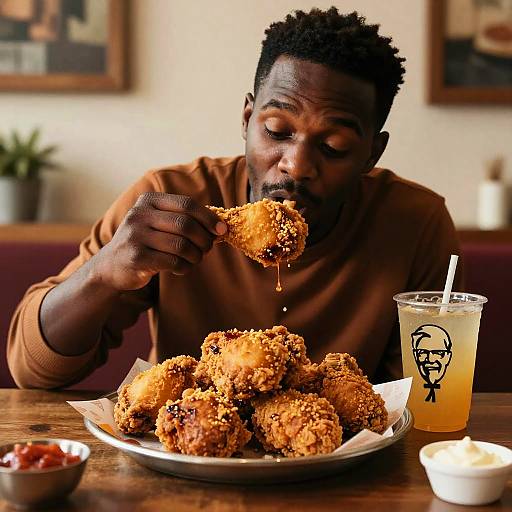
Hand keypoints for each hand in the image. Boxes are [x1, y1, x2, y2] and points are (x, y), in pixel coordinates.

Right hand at [92, 192, 226, 290]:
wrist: (111, 266)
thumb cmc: (146, 242)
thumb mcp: (159, 223)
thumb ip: (185, 219)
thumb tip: (221, 226)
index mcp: (149, 201)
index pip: (187, 204)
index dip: (208, 218)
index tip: (222, 230)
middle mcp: (139, 215)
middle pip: (186, 225)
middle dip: (204, 239)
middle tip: (207, 249)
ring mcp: (135, 236)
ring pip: (182, 246)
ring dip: (195, 256)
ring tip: (194, 259)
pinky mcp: (136, 257)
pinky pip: (173, 262)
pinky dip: (184, 267)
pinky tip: (180, 268)